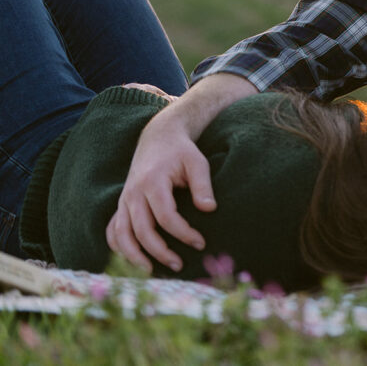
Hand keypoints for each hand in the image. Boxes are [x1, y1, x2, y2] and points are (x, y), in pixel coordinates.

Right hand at [106, 73, 256, 270]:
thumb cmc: (181, 151)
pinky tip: (132, 259)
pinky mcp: (121, 204)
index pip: (166, 216)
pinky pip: (112, 230)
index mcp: (153, 182)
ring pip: (121, 234)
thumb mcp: (197, 162)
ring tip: (151, 271)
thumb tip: (210, 209)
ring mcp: (124, 200)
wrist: (158, 138)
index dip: (183, 233)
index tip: (200, 243)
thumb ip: (203, 185)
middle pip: (142, 231)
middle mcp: (133, 193)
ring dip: (134, 256)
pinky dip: (118, 247)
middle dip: (160, 252)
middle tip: (179, 265)